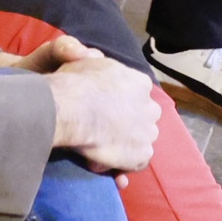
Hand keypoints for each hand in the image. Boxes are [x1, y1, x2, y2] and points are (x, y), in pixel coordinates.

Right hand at [40, 47, 161, 174]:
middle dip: (129, 124)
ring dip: (125, 144)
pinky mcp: (141, 155)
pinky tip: (101, 162)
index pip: (137, 95)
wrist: (71, 108)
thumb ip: (96, 62)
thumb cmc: (74, 82)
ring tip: (100, 149)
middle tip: (104, 130)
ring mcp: (148, 132)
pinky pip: (135, 162)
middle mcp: (150, 107)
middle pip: (144, 118)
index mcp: (140, 82)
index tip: (105, 110)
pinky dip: (122, 164)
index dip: (120, 103)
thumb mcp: (85, 60)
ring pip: (141, 140)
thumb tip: (94, 57)